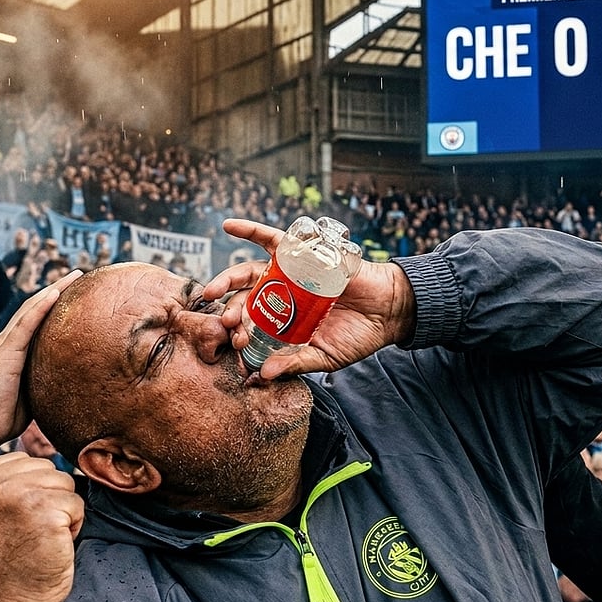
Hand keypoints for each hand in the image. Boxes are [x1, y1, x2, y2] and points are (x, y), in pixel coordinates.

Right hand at [0, 269, 81, 445]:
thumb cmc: (6, 414)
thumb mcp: (35, 391)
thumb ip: (47, 378)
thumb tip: (74, 380)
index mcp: (16, 349)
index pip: (39, 317)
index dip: (56, 301)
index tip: (78, 290)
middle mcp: (9, 341)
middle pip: (36, 306)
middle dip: (59, 288)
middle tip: (80, 275)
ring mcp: (5, 345)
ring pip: (31, 309)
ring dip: (54, 290)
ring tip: (74, 276)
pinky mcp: (5, 353)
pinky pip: (25, 325)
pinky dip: (41, 307)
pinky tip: (56, 294)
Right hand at [0, 452, 82, 601]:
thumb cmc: (7, 559)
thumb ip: (1, 480)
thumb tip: (34, 448)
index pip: (20, 460)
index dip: (28, 493)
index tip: (12, 523)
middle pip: (43, 466)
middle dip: (47, 498)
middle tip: (28, 532)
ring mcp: (12, 494)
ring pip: (63, 481)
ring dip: (61, 510)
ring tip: (38, 536)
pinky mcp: (42, 508)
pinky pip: (77, 501)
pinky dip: (74, 524)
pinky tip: (51, 544)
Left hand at [202, 218, 414, 380]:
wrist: (388, 312)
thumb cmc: (357, 336)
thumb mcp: (323, 357)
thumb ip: (293, 363)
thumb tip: (260, 376)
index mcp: (283, 322)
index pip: (252, 327)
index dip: (240, 335)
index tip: (236, 347)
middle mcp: (281, 296)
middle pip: (244, 299)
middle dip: (229, 311)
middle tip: (224, 323)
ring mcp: (289, 275)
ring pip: (250, 272)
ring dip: (227, 279)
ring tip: (212, 291)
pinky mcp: (301, 254)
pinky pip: (272, 239)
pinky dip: (250, 230)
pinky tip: (229, 225)